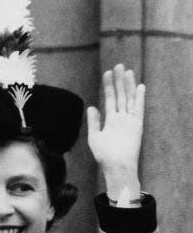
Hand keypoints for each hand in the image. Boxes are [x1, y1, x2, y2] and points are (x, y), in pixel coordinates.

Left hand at [87, 63, 144, 200]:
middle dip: (119, 81)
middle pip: (121, 95)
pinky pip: (138, 109)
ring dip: (128, 85)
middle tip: (118, 65)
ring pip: (129, 99)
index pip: (110, 99)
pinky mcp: (137, 125)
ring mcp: (129, 121)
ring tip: (127, 71)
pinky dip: (139, 98)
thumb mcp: (95, 137)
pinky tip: (139, 86)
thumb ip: (94, 122)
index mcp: (111, 121)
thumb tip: (92, 106)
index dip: (109, 86)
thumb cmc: (104, 156)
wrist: (116, 166)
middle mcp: (121, 119)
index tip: (107, 73)